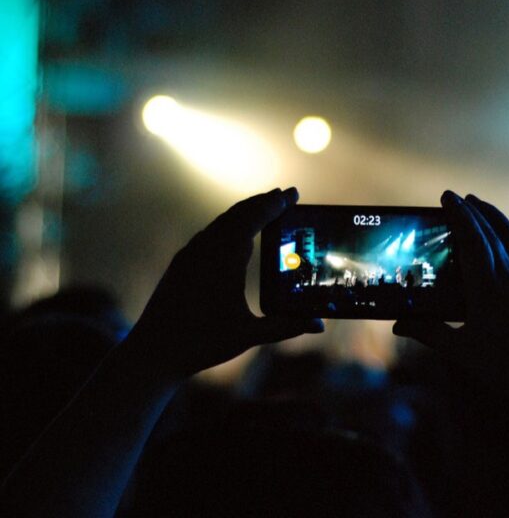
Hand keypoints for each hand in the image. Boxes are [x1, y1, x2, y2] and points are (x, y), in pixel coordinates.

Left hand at [128, 187, 322, 379]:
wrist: (152, 352)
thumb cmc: (201, 343)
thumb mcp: (249, 335)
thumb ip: (286, 327)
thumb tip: (319, 325)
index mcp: (224, 259)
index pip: (254, 219)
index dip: (275, 205)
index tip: (292, 194)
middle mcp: (205, 249)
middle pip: (238, 214)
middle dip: (263, 202)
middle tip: (285, 196)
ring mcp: (191, 254)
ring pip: (222, 222)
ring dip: (245, 212)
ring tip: (264, 209)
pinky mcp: (181, 263)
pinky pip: (209, 234)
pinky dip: (228, 225)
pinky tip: (234, 234)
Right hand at [393, 191, 508, 402]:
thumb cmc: (502, 366)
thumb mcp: (460, 349)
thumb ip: (428, 332)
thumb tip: (398, 324)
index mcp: (488, 285)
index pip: (472, 237)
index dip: (459, 214)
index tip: (448, 197)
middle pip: (491, 231)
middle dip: (473, 210)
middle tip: (458, 198)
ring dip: (495, 219)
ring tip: (481, 206)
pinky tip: (508, 241)